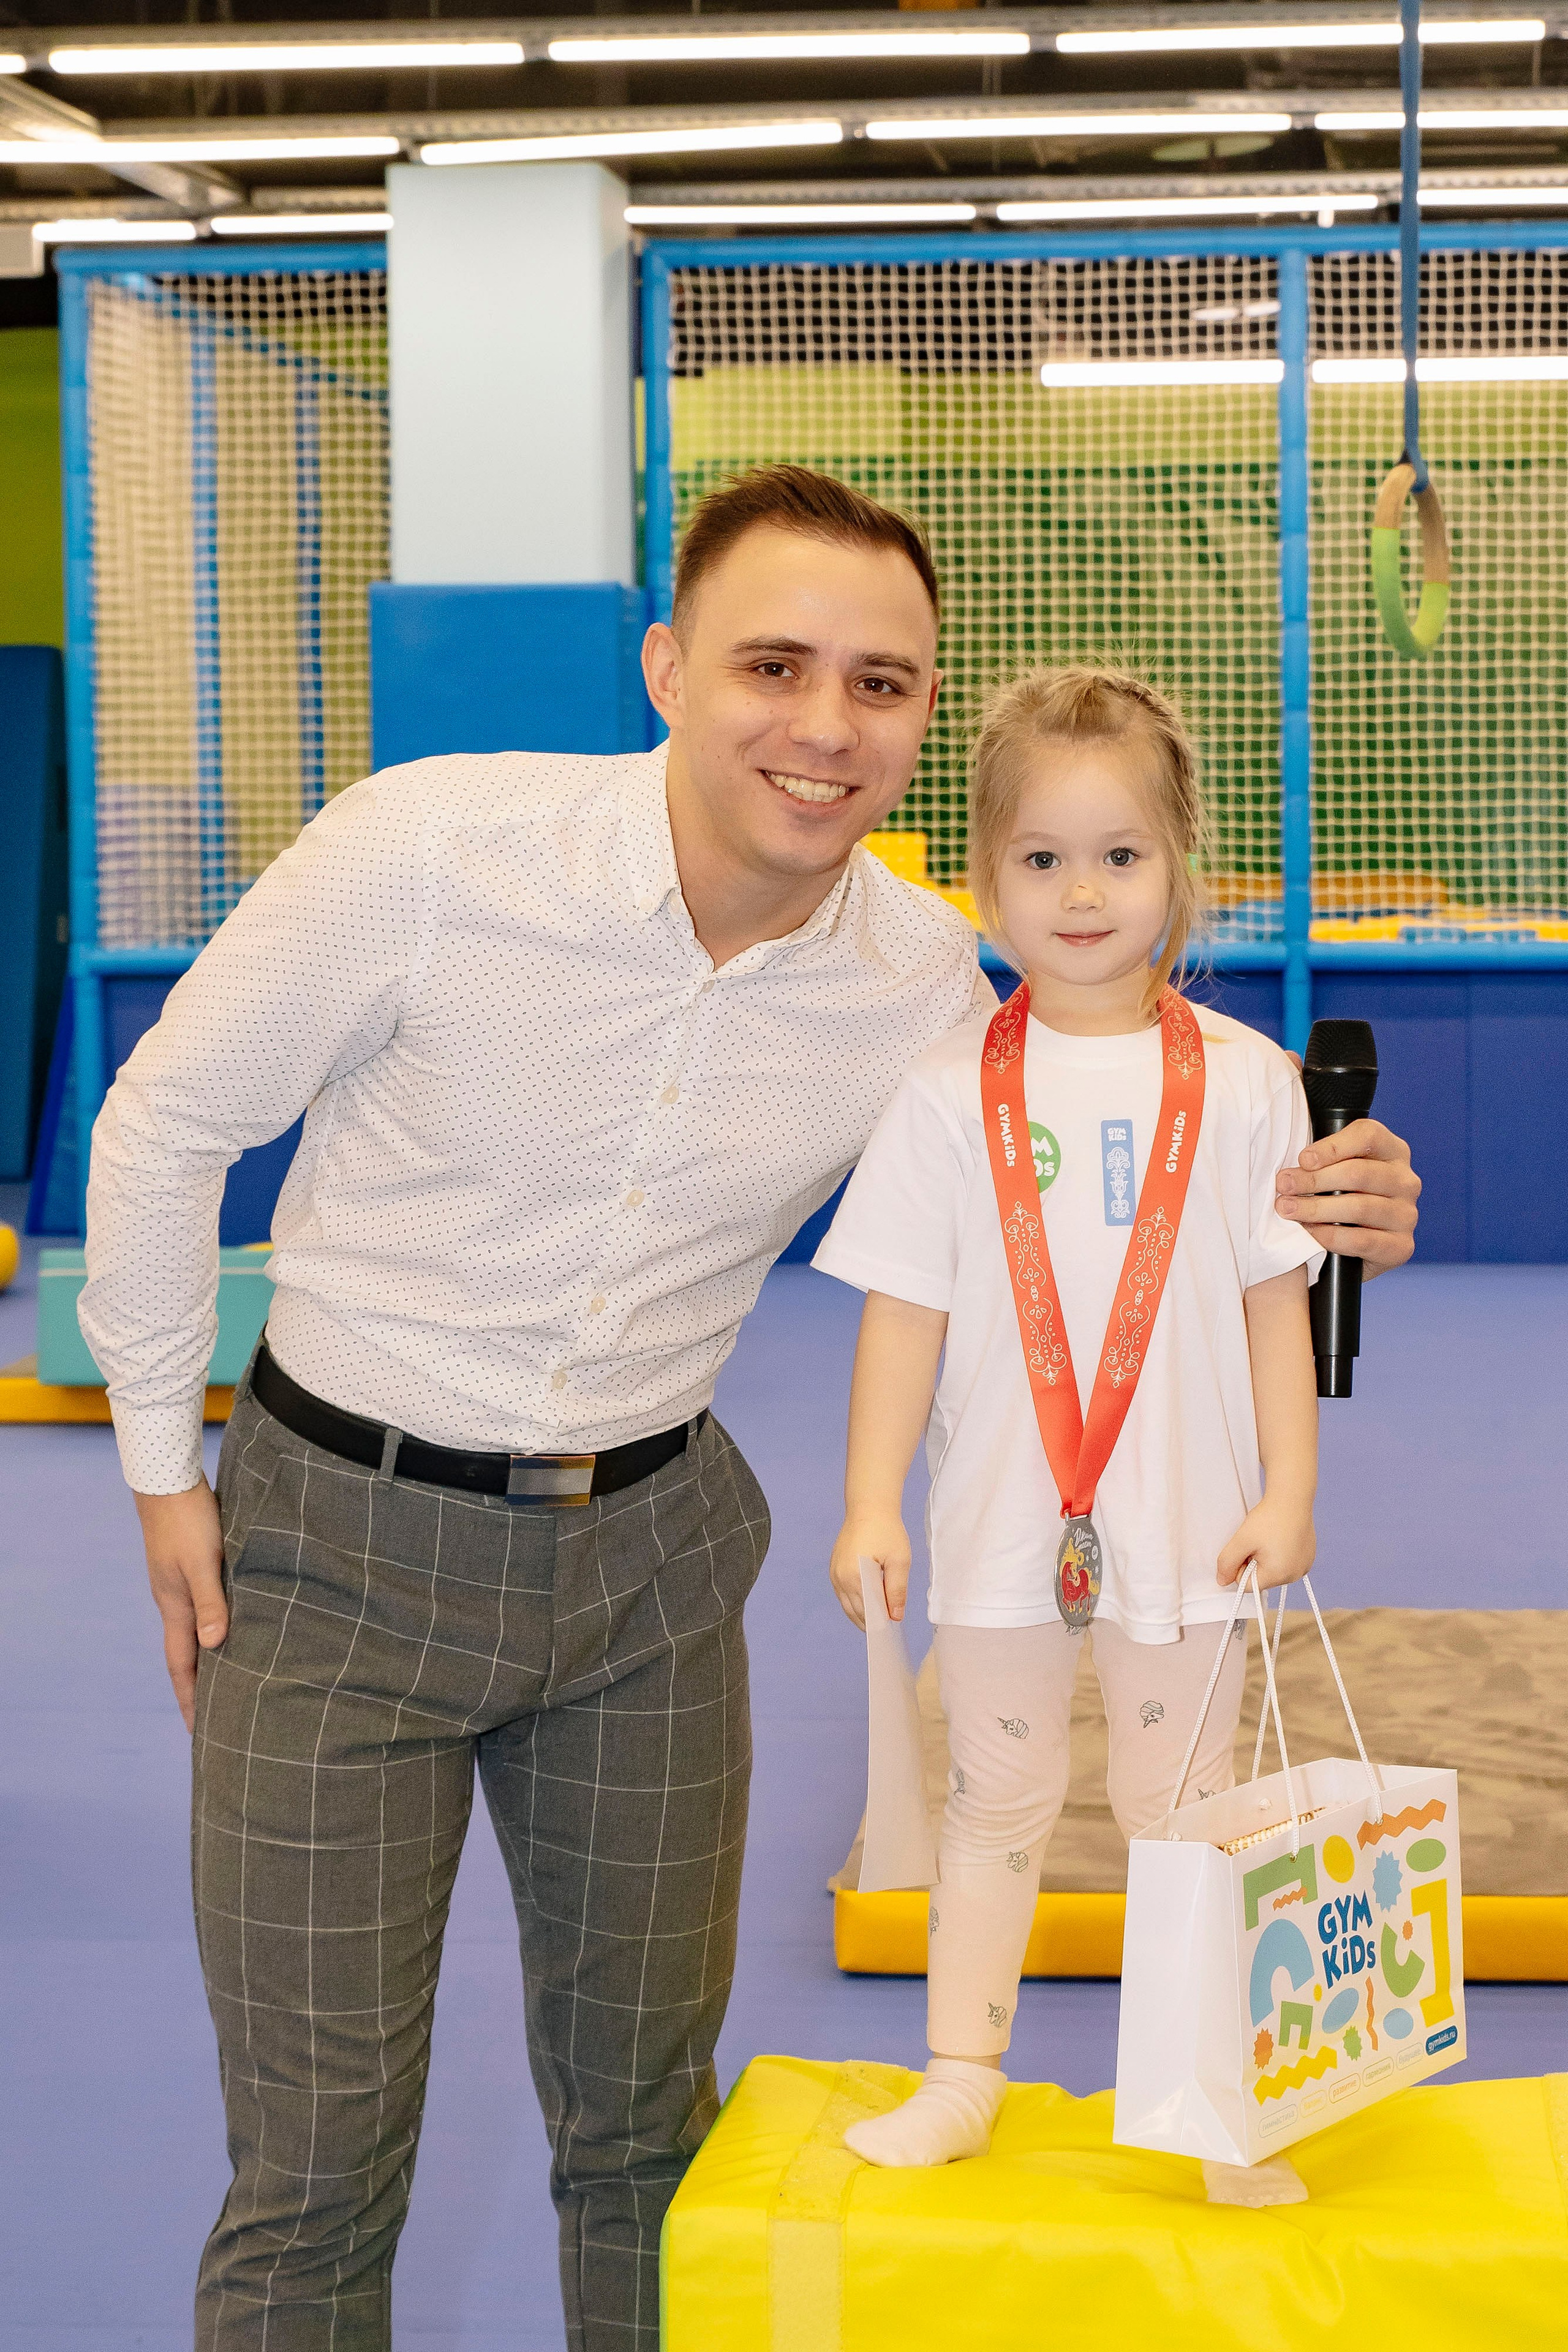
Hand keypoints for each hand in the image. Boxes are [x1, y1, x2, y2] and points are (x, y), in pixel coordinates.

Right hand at [135, 1479, 227, 1730]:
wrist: (167, 1481)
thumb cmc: (187, 1520)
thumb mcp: (203, 1563)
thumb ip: (211, 1603)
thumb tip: (215, 1645)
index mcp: (175, 1608)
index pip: (182, 1666)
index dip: (191, 1699)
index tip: (198, 1733)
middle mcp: (174, 1602)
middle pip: (186, 1656)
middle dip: (199, 1689)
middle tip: (214, 1721)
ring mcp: (179, 1585)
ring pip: (194, 1633)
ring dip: (207, 1660)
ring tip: (226, 1682)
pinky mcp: (189, 1568)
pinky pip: (202, 1610)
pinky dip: (213, 1629)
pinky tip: (229, 1629)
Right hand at [829, 1510, 910, 1628]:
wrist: (868, 1508)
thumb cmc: (886, 1531)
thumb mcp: (899, 1560)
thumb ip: (896, 1590)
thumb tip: (895, 1616)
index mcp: (855, 1576)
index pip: (868, 1611)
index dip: (880, 1623)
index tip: (892, 1632)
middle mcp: (840, 1578)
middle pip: (855, 1611)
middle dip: (871, 1623)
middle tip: (887, 1631)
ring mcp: (834, 1574)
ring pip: (847, 1605)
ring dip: (861, 1615)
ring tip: (878, 1622)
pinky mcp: (834, 1568)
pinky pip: (843, 1594)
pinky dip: (854, 1603)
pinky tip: (867, 1606)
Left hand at [1217, 1493, 1314, 1592]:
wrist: (1291, 1498)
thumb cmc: (1269, 1517)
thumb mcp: (1241, 1540)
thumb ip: (1227, 1563)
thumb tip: (1222, 1581)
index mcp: (1279, 1575)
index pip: (1247, 1585)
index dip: (1240, 1567)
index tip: (1246, 1548)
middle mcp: (1294, 1576)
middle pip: (1262, 1579)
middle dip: (1254, 1562)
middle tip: (1257, 1540)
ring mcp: (1303, 1567)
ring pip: (1273, 1571)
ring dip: (1266, 1557)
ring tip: (1269, 1536)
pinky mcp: (1307, 1558)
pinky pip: (1286, 1563)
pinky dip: (1279, 1553)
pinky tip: (1280, 1537)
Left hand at [1274, 1106, 1419, 1277]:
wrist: (1354, 1250)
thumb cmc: (1340, 1199)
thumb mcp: (1334, 1170)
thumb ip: (1321, 1160)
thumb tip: (1295, 1166)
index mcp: (1392, 1151)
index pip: (1368, 1135)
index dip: (1332, 1146)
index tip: (1303, 1159)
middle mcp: (1405, 1181)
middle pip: (1359, 1173)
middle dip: (1314, 1180)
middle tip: (1284, 1186)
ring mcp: (1407, 1215)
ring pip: (1359, 1207)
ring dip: (1316, 1208)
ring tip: (1288, 1209)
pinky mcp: (1401, 1247)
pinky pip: (1362, 1240)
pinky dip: (1331, 1237)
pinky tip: (1310, 1233)